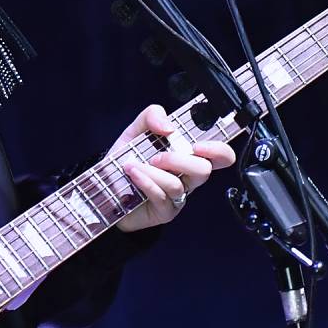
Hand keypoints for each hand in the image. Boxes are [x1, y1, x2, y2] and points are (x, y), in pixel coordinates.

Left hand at [114, 104, 235, 231]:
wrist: (106, 186)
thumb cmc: (128, 159)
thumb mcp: (136, 130)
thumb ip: (152, 116)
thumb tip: (169, 126)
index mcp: (189, 155)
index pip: (220, 156)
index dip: (218, 150)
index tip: (198, 146)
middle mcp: (188, 177)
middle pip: (204, 171)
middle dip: (177, 160)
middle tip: (156, 157)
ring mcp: (178, 197)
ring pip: (177, 184)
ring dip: (152, 171)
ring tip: (132, 165)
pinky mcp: (165, 212)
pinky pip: (161, 196)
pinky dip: (145, 181)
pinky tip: (132, 174)